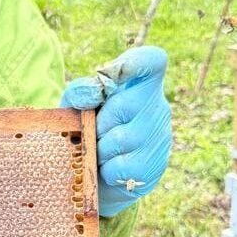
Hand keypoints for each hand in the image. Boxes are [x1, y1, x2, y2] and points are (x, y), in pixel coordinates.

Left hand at [59, 46, 171, 216]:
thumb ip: (80, 92)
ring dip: (99, 148)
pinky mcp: (154, 166)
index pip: (152, 60)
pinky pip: (121, 167)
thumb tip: (92, 94)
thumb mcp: (75, 107)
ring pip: (122, 139)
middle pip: (124, 105)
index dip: (134, 63)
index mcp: (142, 84)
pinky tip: (107, 169)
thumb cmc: (86, 131)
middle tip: (93, 132)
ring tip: (98, 151)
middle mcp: (158, 107)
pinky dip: (106, 171)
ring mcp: (161, 137)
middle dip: (99, 122)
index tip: (108, 78)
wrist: (94, 176)